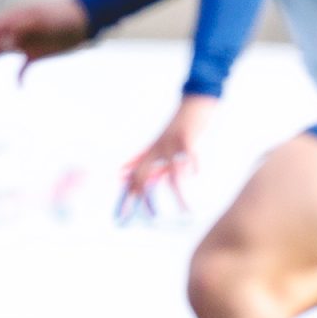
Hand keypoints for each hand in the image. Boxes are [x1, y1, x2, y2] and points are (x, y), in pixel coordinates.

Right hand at [0, 0, 91, 80]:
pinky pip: (22, 68)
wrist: (83, 20)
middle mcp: (15, 32)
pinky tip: (20, 87)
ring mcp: (24, 43)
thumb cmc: (62, 16)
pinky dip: (19, 77)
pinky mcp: (35, 54)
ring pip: (2, 53)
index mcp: (14, 19)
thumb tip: (8, 38)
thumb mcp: (44, 19)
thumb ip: (25, 27)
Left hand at [118, 93, 214, 221]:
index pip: (134, 176)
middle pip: (144, 175)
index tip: (122, 216)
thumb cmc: (180, 124)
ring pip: (171, 172)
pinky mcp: (187, 137)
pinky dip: (193, 165)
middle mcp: (157, 148)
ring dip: (179, 194)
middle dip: (146, 197)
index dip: (128, 195)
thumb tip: (121, 173)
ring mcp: (172, 143)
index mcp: (151, 151)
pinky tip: (195, 174)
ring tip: (187, 210)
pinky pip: (188, 154)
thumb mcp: (159, 142)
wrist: (195, 101)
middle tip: (152, 216)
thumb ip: (142, 159)